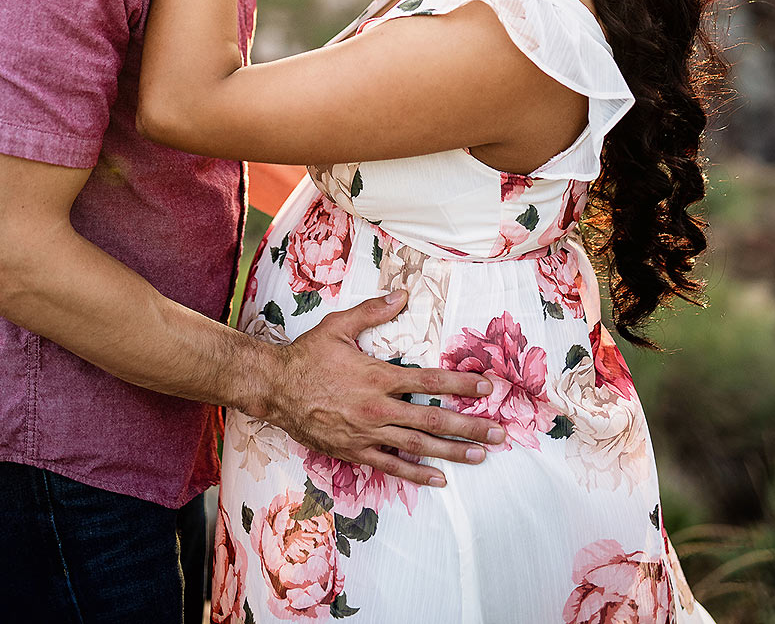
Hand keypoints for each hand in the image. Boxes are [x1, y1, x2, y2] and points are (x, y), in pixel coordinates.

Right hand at [264, 290, 505, 485]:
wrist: (275, 389)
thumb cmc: (308, 356)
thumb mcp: (339, 326)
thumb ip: (373, 311)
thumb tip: (403, 294)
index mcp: (378, 376)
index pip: (430, 380)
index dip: (462, 383)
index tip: (487, 386)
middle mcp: (378, 407)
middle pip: (434, 419)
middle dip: (470, 426)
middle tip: (499, 433)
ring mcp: (368, 433)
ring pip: (419, 446)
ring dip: (453, 452)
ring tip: (481, 456)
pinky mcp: (355, 451)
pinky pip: (392, 466)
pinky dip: (417, 474)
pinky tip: (439, 479)